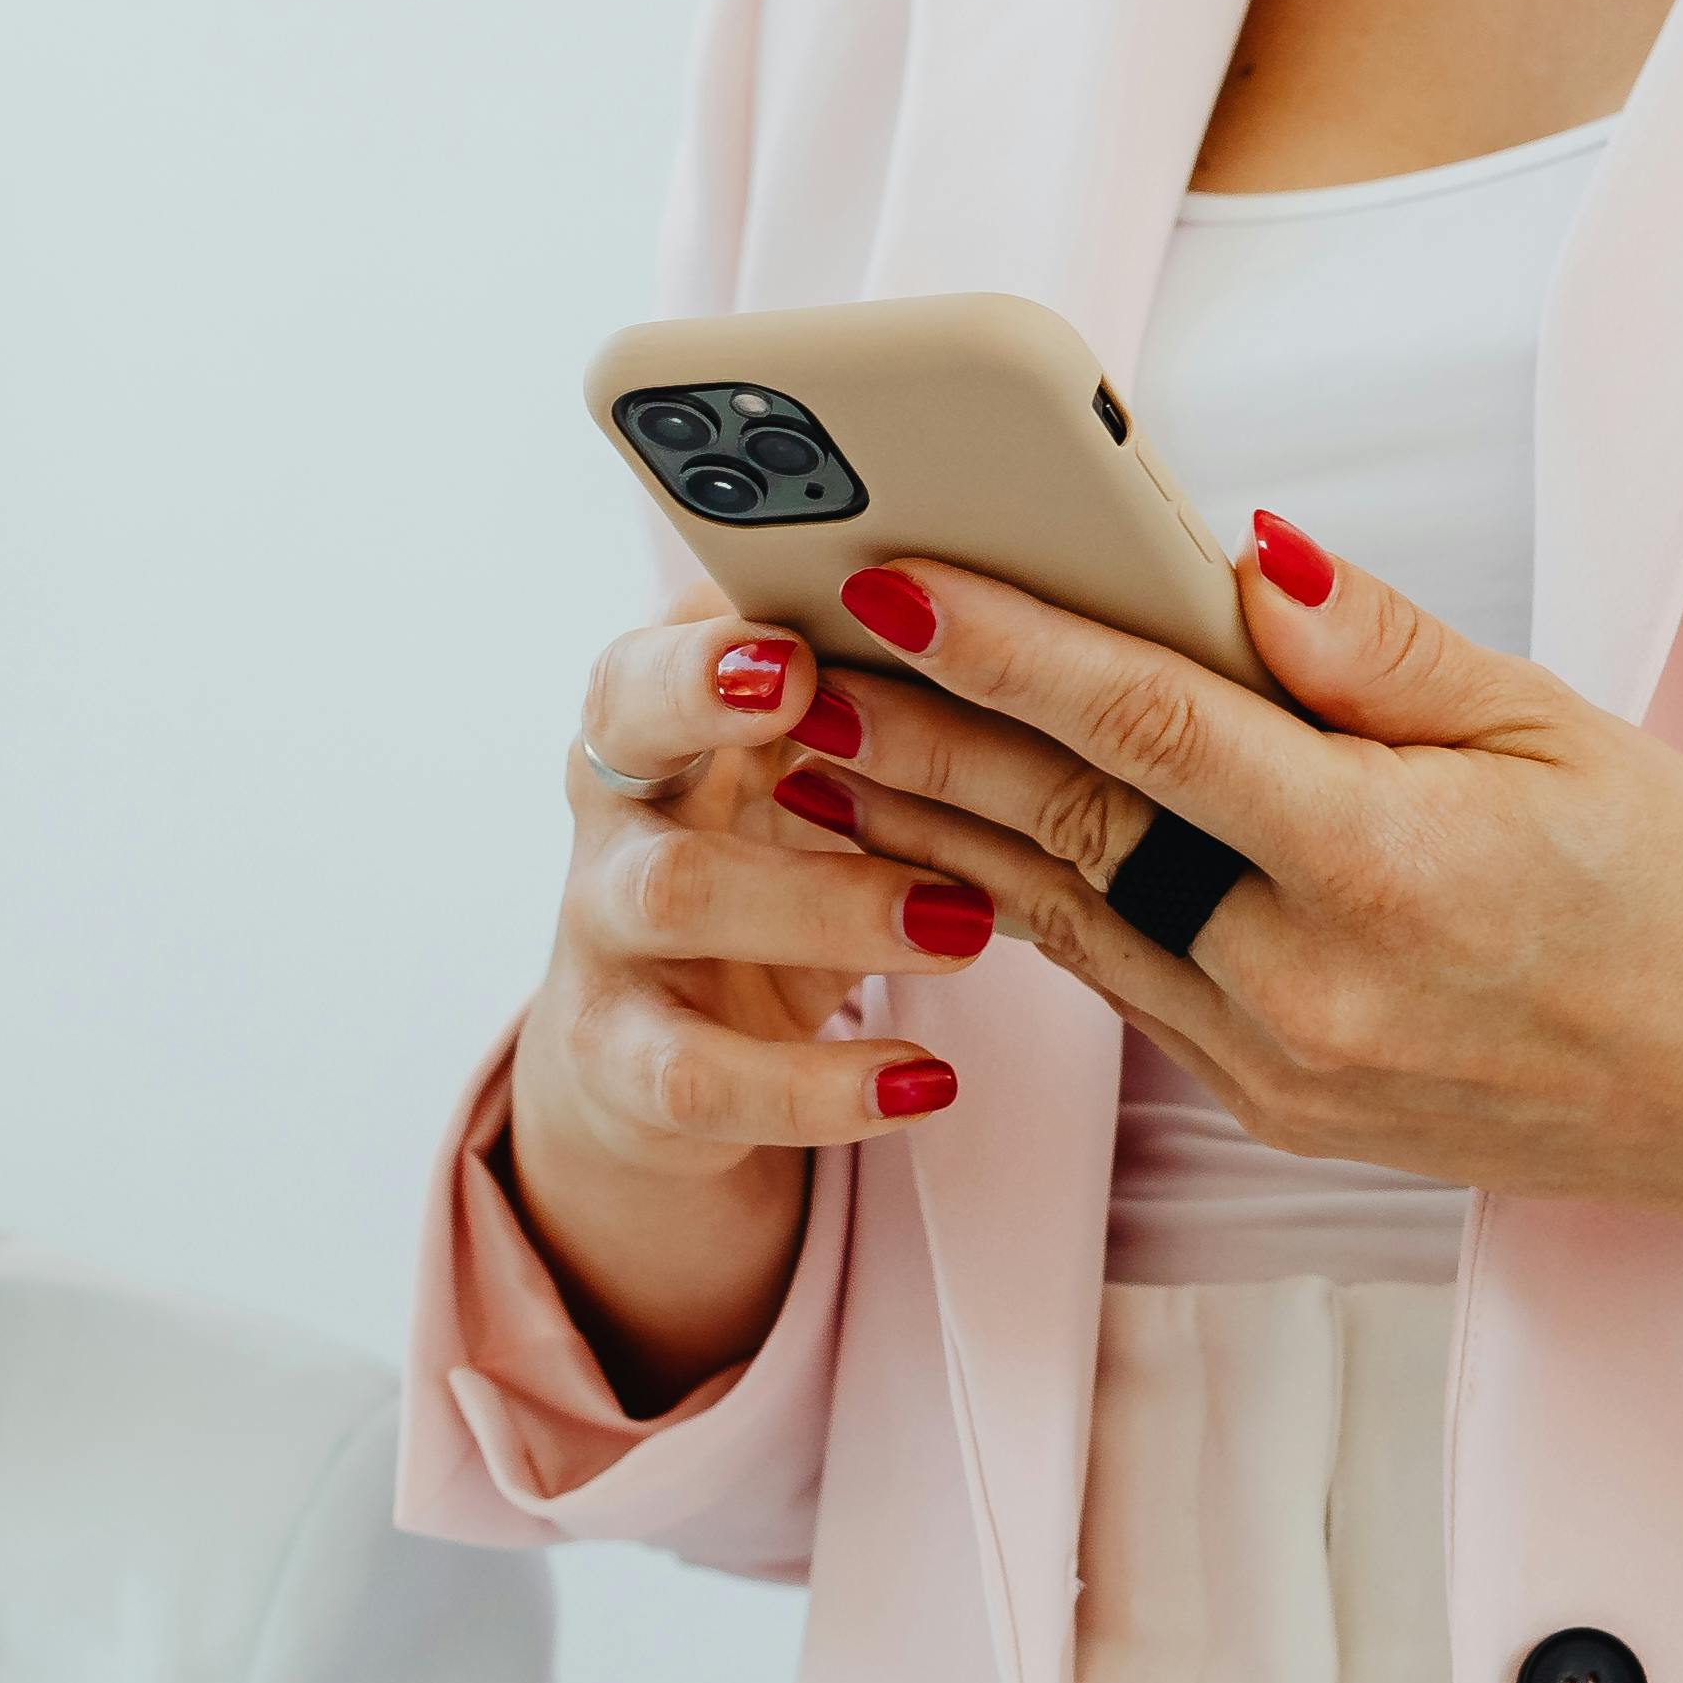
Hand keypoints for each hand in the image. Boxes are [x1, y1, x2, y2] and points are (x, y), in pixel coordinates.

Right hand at [498, 611, 1019, 1403]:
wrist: (681, 1049)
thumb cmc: (800, 860)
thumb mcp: (834, 767)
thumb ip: (902, 687)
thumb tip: (1079, 597)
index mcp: (672, 697)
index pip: (671, 611)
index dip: (720, 618)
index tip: (807, 616)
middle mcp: (619, 796)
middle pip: (623, 717)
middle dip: (708, 695)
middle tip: (816, 695)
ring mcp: (603, 930)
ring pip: (677, 892)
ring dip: (826, 898)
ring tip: (963, 921)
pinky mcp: (624, 1063)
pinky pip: (704, 1074)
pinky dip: (818, 1085)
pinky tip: (926, 1082)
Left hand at [798, 517, 1682, 1290]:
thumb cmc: (1673, 888)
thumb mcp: (1554, 731)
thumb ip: (1375, 653)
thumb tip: (1235, 557)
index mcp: (1385, 869)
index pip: (1151, 731)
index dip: (1008, 647)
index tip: (894, 580)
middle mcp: (1308, 985)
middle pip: (1069, 829)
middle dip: (916, 738)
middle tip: (791, 657)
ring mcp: (1276, 1067)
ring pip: (1065, 918)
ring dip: (933, 827)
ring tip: (821, 739)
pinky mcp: (1265, 1111)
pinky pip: (1118, 984)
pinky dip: (1024, 901)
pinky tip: (943, 838)